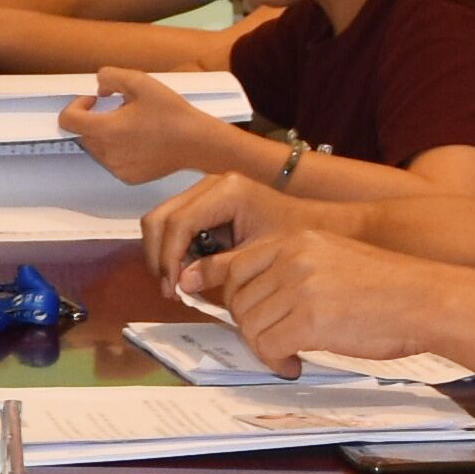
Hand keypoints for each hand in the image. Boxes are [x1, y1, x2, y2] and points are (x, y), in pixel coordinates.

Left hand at [61, 73, 242, 182]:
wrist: (197, 142)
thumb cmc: (173, 115)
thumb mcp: (141, 82)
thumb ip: (110, 77)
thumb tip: (99, 87)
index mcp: (106, 130)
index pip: (68, 120)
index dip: (76, 105)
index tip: (92, 100)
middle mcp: (108, 153)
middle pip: (81, 134)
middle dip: (92, 118)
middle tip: (118, 108)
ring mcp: (117, 168)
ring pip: (95, 148)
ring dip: (103, 134)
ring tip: (131, 124)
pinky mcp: (128, 176)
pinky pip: (111, 161)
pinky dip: (116, 149)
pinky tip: (138, 139)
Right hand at [146, 167, 301, 284]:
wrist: (314, 224)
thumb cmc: (294, 237)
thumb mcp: (258, 257)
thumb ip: (218, 269)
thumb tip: (181, 285)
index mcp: (227, 191)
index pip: (179, 223)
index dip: (169, 258)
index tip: (173, 288)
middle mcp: (210, 184)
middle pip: (160, 218)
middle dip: (160, 256)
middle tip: (171, 289)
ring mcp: (205, 191)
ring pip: (161, 221)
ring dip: (164, 254)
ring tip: (178, 284)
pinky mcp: (204, 203)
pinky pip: (175, 225)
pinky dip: (174, 249)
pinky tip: (188, 271)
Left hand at [193, 227, 459, 377]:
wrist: (424, 299)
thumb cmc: (384, 286)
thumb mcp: (330, 257)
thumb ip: (288, 267)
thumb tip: (248, 292)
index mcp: (294, 240)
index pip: (232, 260)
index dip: (207, 278)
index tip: (189, 287)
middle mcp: (291, 257)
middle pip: (236, 298)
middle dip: (246, 324)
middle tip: (270, 339)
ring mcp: (299, 287)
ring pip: (249, 324)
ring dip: (263, 346)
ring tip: (288, 354)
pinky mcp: (310, 319)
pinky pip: (269, 346)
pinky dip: (276, 360)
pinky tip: (295, 364)